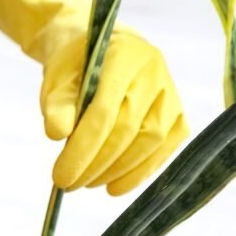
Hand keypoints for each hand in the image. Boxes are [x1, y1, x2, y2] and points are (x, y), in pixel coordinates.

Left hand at [0, 0, 188, 194]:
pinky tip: (115, 186)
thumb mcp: (56, 79)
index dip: (83, 148)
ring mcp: (171, 92)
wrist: (99, 49)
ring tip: (86, 183)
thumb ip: (57, 104)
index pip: (105, 111)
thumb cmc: (74, 66)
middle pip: (128, 130)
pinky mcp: (179, 112)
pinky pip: (166, 147)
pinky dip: (141, 171)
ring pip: (150, 141)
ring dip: (116, 170)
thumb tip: (56, 134)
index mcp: (123, 56)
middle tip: (68, 184)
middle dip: (96, 164)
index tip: (60, 177)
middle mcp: (155, 71)